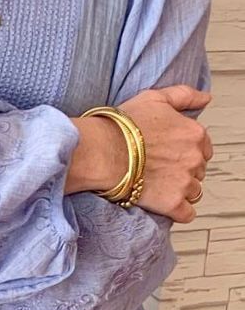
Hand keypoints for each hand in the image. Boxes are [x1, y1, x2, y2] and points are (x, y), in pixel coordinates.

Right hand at [68, 85, 212, 223]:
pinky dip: (178, 211)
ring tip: (159, 184)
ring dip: (180, 190)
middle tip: (160, 167)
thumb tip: (206, 99)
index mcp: (194, 133)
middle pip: (199, 170)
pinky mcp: (172, 203)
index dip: (186, 150)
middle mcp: (194, 158)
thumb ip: (184, 95)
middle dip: (183, 170)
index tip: (170, 152)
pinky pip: (186, 214)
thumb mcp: (154, 98)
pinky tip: (164, 203)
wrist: (103, 151)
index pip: (204, 147)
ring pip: (194, 192)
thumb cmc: (122, 126)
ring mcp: (184, 182)